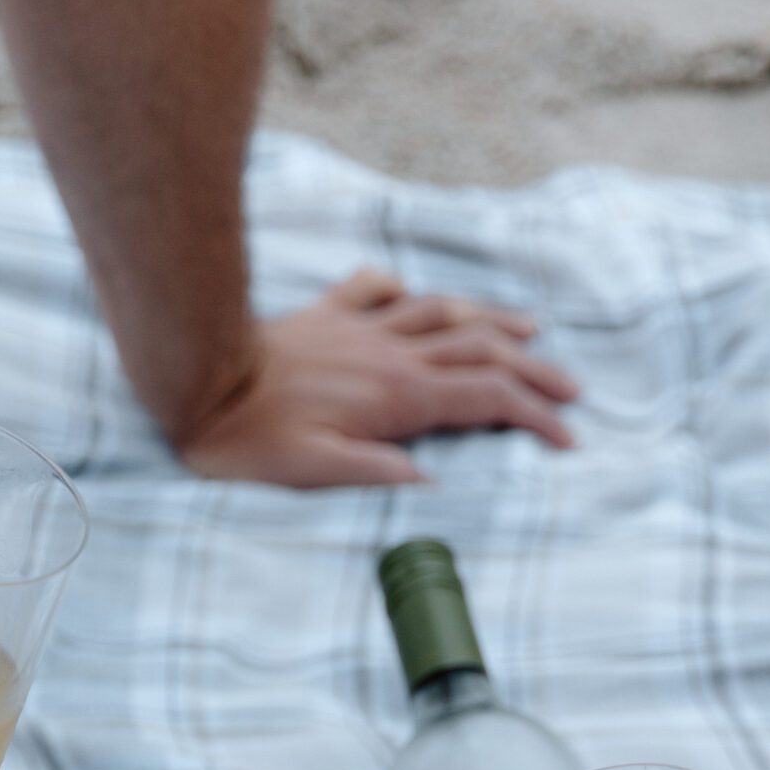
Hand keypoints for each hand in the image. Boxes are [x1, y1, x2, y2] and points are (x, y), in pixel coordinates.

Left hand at [176, 268, 579, 486]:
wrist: (198, 380)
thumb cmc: (251, 439)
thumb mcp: (316, 473)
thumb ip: (378, 474)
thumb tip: (430, 481)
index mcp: (400, 396)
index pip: (489, 400)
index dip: (535, 417)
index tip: (568, 437)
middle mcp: (392, 354)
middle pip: (484, 352)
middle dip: (535, 370)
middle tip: (572, 389)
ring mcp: (362, 329)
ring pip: (444, 312)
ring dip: (491, 321)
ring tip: (525, 330)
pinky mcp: (327, 316)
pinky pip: (377, 289)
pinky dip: (405, 290)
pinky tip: (415, 296)